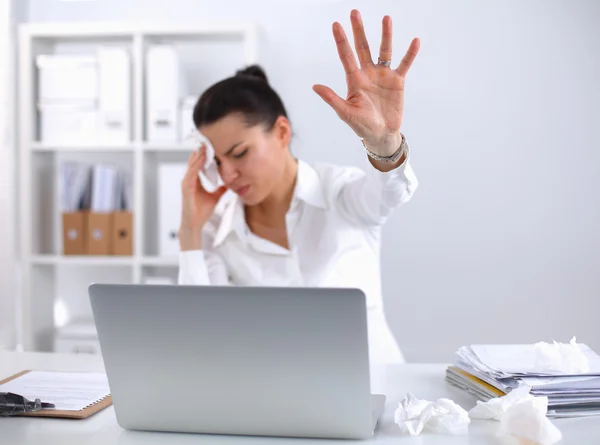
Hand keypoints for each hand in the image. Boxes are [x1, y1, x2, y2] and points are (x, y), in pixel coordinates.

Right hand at [179, 145, 226, 248]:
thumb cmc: (201, 212)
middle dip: (202, 150)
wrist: (195, 224)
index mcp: (195, 180)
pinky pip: (192, 173)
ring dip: (199, 154)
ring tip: (205, 144)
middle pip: (195, 160)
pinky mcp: (186, 188)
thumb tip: (229, 184)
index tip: (212, 144)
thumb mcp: (215, 197)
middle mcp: (189, 179)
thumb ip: (221, 189)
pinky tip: (202, 158)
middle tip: (208, 138)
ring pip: (193, 164)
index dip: (205, 153)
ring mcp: (186, 183)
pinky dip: (197, 165)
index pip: (200, 163)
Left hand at [313, 9, 419, 155]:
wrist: (381, 135)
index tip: (336, 24)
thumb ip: (332, 98)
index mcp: (354, 80)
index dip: (341, 41)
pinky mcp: (397, 81)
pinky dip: (410, 54)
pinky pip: (404, 64)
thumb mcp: (346, 112)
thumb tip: (314, 86)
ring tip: (386, 18)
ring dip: (385, 35)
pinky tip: (414, 41)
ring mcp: (383, 76)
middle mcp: (368, 73)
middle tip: (354, 12)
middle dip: (358, 30)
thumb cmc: (361, 125)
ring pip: (384, 51)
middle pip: (362, 48)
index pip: (346, 56)